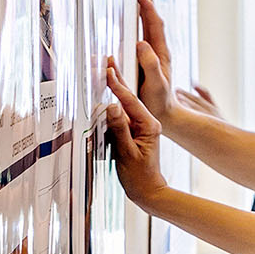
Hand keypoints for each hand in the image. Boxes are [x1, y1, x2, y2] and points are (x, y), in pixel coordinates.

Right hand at [100, 57, 167, 201]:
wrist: (147, 191)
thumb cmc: (138, 176)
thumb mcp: (126, 152)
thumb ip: (119, 129)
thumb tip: (111, 106)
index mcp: (149, 126)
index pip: (131, 102)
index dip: (118, 86)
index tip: (109, 71)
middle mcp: (147, 124)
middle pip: (129, 100)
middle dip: (117, 81)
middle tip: (108, 62)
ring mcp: (141, 128)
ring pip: (124, 107)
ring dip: (114, 92)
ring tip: (105, 74)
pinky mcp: (133, 134)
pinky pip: (121, 118)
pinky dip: (112, 108)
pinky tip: (104, 98)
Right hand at [132, 0, 222, 130]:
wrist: (166, 115)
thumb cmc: (159, 102)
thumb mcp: (156, 85)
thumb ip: (150, 65)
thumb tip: (142, 43)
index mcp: (161, 53)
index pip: (154, 24)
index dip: (146, 8)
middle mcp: (159, 50)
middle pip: (152, 18)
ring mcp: (155, 53)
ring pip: (149, 24)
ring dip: (143, 7)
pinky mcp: (149, 58)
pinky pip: (144, 33)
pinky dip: (139, 21)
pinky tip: (134, 18)